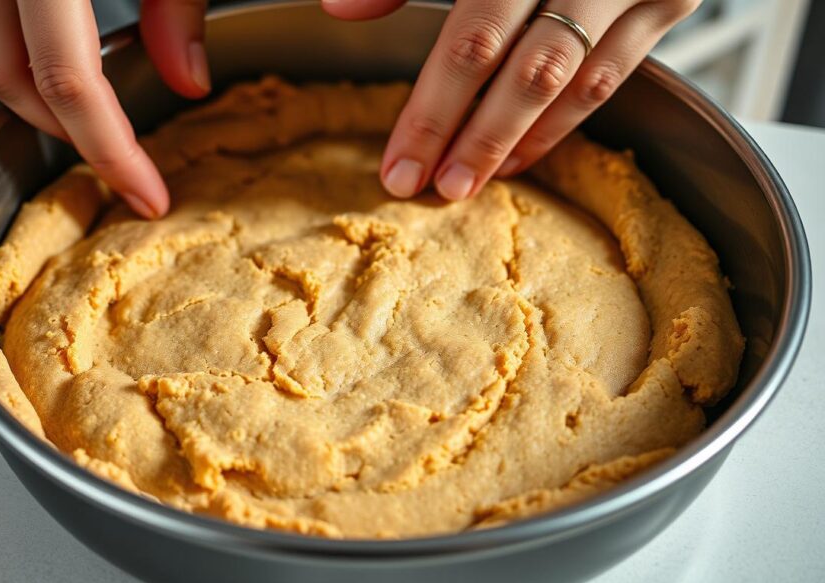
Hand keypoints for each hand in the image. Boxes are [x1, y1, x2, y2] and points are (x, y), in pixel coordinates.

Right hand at [0, 0, 212, 218]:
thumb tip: (189, 81)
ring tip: (100, 126)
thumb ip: (179, 8)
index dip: (110, 149)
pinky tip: (77, 65)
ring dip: (38, 97)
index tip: (147, 196)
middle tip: (120, 170)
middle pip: (6, 76)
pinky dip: (28, 55)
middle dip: (64, 135)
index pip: (65, 78)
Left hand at [322, 0, 700, 199]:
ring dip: (522, 142)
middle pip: (527, 75)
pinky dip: (565, 120)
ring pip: (576, 84)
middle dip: (477, 141)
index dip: (433, 112)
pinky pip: (614, 74)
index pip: (470, 43)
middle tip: (438, 190)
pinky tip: (524, 149)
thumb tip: (341, 10)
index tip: (399, 165)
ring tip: (473, 180)